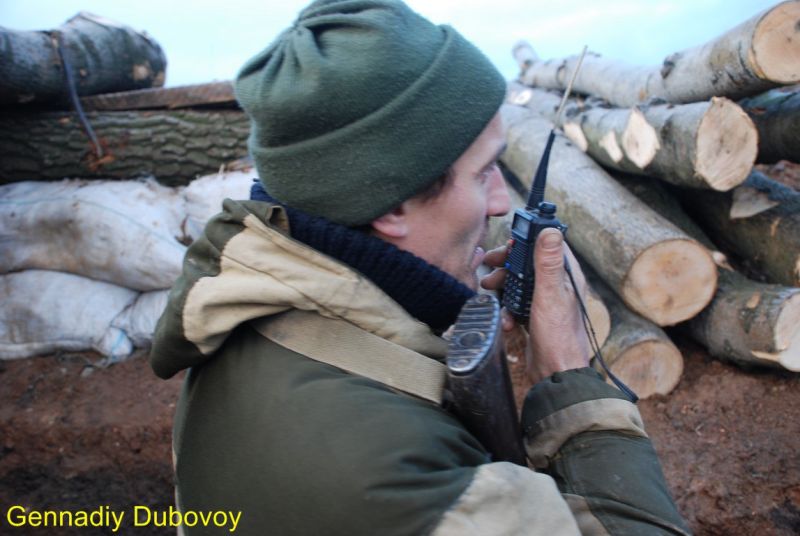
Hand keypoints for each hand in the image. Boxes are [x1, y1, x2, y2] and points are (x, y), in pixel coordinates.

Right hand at [480, 229, 590, 383]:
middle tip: (490, 263)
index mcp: (567, 277)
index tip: (509, 240)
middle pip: (529, 263)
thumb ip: (548, 263)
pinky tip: (507, 321)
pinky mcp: (535, 318)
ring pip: (520, 283)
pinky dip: (508, 309)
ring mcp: (546, 303)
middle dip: (508, 263)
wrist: (555, 375)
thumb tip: (550, 230)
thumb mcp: (550, 295)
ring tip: (489, 287)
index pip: (549, 245)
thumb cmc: (558, 337)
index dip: (529, 239)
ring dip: (504, 285)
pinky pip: (517, 304)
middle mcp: (558, 287)